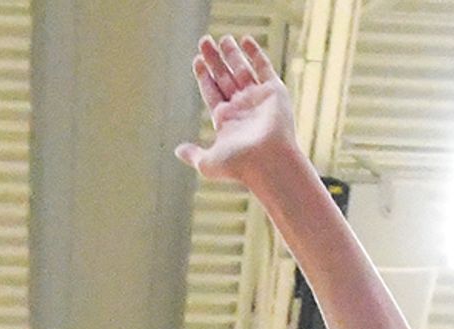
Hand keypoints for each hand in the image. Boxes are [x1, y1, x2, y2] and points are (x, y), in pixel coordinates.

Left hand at [176, 32, 302, 188]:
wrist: (269, 162)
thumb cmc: (240, 165)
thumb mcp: (208, 162)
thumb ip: (194, 154)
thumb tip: (178, 151)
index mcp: (227, 120)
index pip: (212, 92)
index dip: (204, 76)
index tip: (197, 60)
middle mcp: (242, 108)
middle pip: (225, 77)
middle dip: (214, 60)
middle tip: (204, 41)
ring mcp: (259, 99)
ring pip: (242, 70)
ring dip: (232, 54)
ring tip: (223, 38)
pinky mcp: (275, 92)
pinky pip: (264, 68)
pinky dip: (256, 54)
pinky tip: (245, 40)